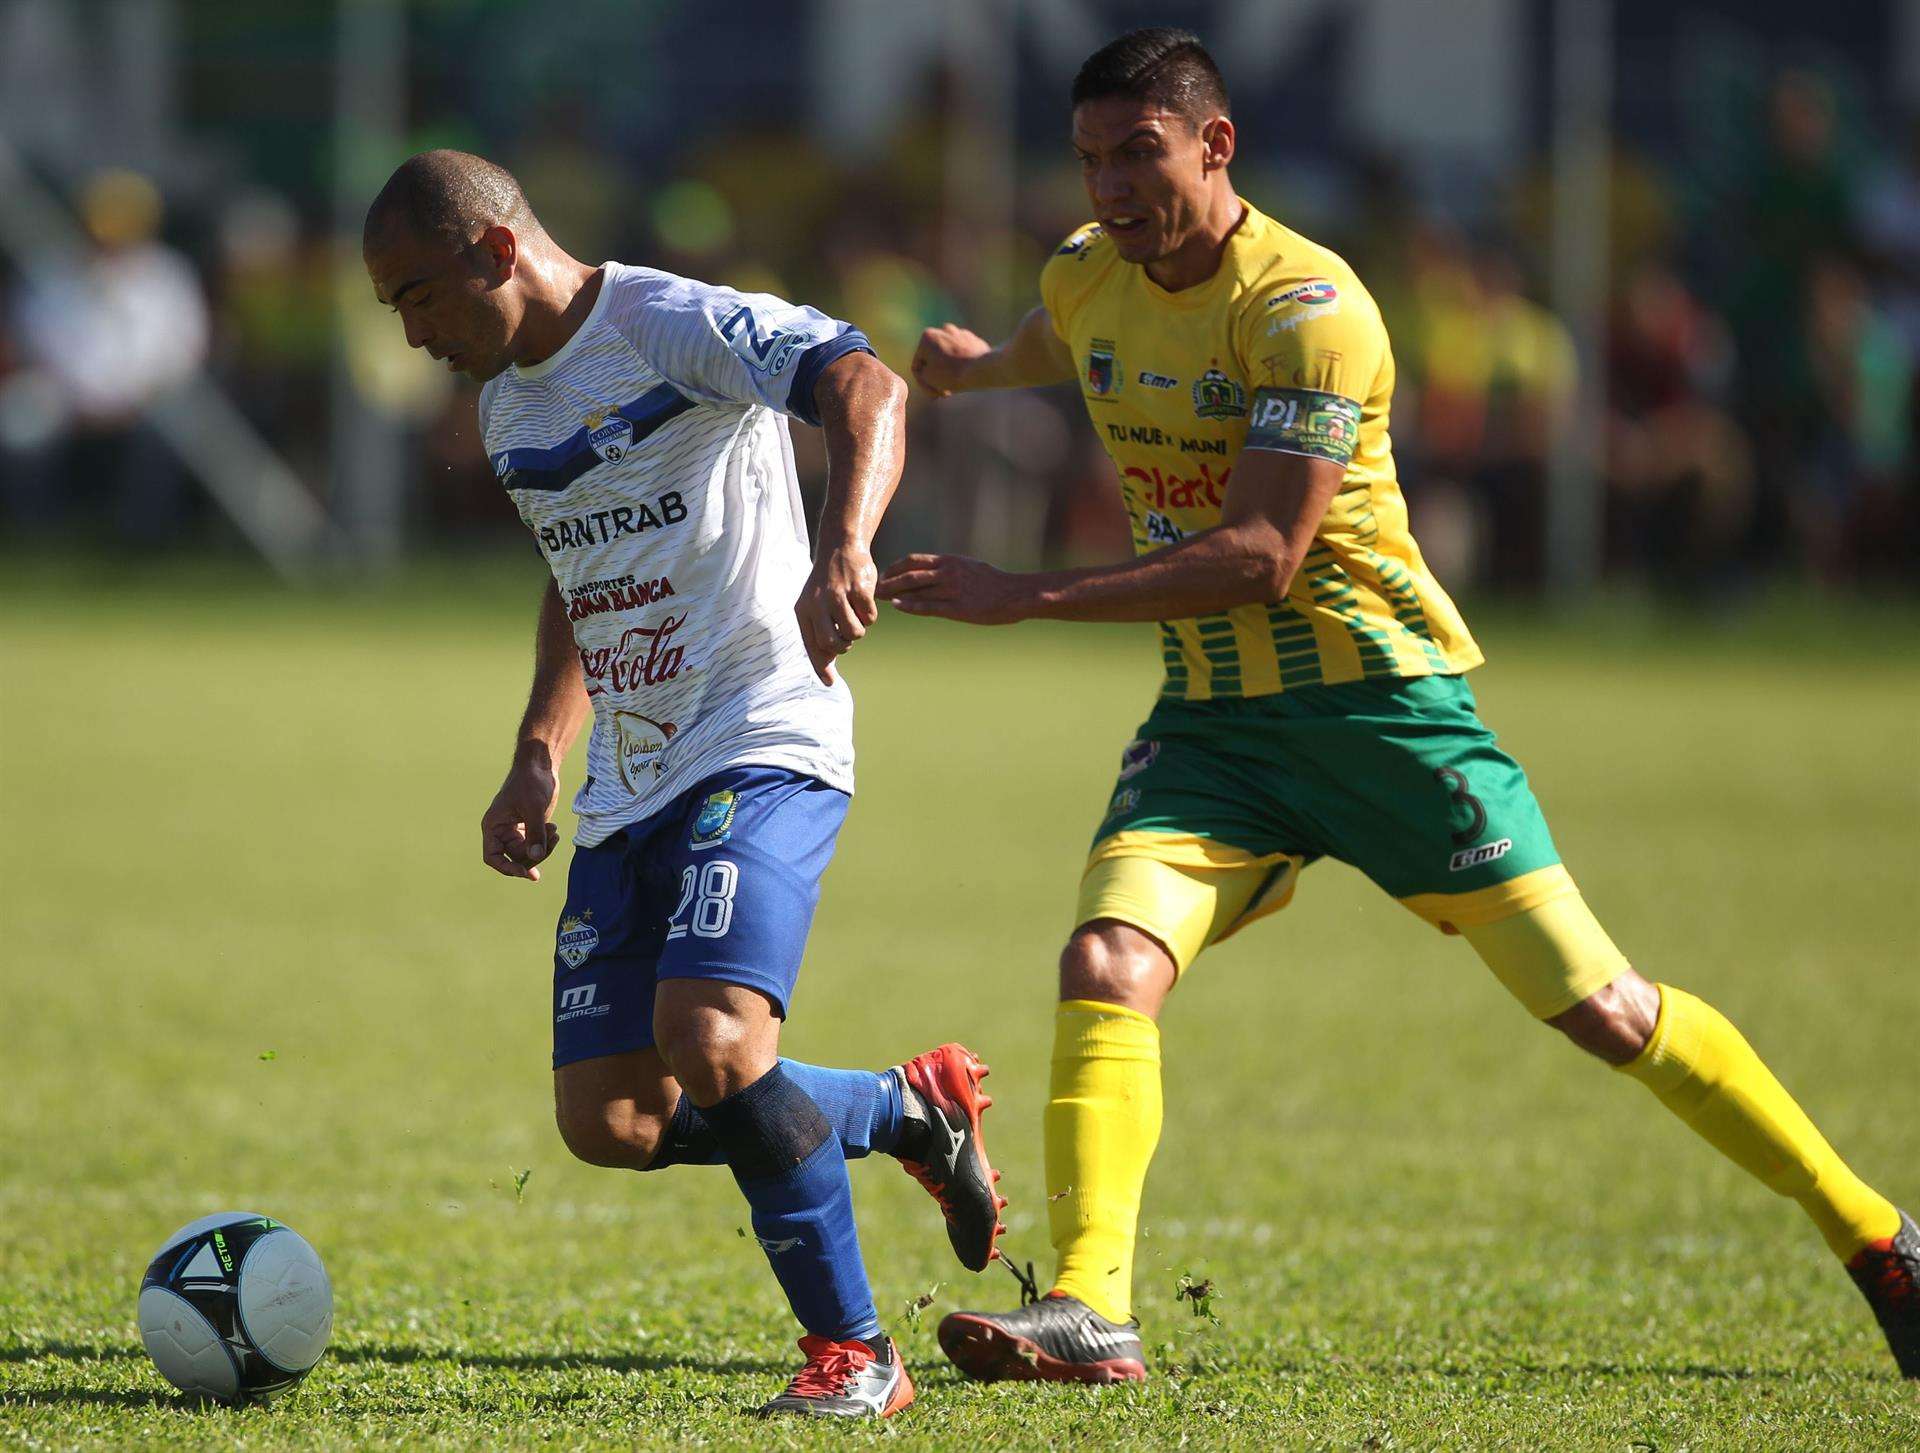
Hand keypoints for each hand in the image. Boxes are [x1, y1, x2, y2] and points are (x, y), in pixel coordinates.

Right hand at [481, 751, 561, 880]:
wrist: (540, 767)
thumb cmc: (531, 782)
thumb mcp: (534, 808)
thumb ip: (535, 833)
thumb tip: (536, 857)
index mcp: (493, 826)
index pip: (493, 857)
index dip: (507, 868)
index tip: (525, 873)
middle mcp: (501, 832)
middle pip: (515, 859)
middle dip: (535, 854)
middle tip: (551, 840)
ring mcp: (515, 832)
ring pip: (528, 855)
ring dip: (544, 848)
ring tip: (554, 832)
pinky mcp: (528, 829)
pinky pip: (536, 846)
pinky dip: (547, 842)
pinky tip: (554, 830)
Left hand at [795, 540, 877, 684]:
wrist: (840, 548)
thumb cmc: (829, 585)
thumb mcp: (815, 608)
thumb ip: (820, 638)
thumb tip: (827, 677)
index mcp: (803, 610)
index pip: (810, 646)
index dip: (821, 666)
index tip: (830, 682)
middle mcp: (817, 603)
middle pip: (834, 644)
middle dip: (845, 644)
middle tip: (847, 633)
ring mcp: (838, 595)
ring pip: (854, 633)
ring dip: (859, 629)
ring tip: (855, 615)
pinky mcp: (858, 588)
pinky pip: (869, 617)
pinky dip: (870, 614)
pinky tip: (863, 602)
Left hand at [877, 553, 1032, 624]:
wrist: (1015, 594)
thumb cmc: (994, 582)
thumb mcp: (969, 567)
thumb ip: (948, 569)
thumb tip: (930, 572)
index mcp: (950, 561)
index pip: (914, 560)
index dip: (895, 567)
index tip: (884, 575)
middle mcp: (948, 572)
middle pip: (909, 574)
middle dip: (889, 581)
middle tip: (874, 589)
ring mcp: (952, 590)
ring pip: (915, 590)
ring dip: (894, 594)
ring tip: (880, 599)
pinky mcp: (958, 608)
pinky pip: (928, 606)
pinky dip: (910, 606)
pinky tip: (898, 607)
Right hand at [911, 323, 991, 397]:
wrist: (983, 368)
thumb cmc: (952, 373)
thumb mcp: (928, 378)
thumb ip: (922, 373)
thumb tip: (927, 369)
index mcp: (927, 336)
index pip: (918, 366)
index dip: (923, 384)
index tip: (934, 396)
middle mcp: (943, 330)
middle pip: (933, 359)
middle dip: (936, 377)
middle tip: (942, 394)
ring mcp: (960, 334)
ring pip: (948, 357)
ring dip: (948, 372)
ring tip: (954, 387)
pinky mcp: (974, 340)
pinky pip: (962, 356)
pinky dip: (961, 366)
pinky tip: (965, 378)